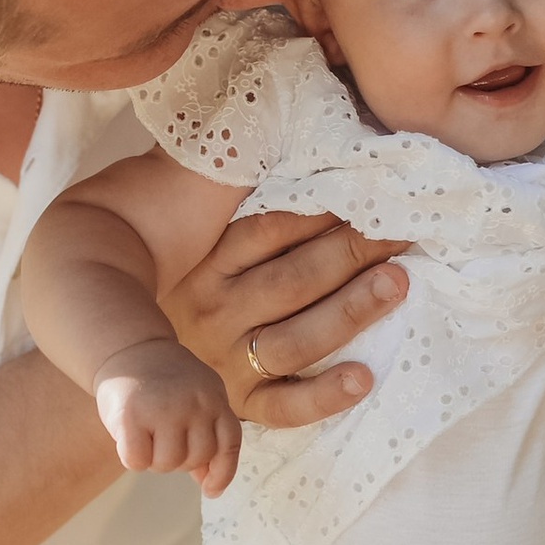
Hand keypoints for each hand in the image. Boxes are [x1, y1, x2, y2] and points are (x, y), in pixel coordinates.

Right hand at [93, 338, 242, 494]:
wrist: (129, 348)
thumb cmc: (163, 383)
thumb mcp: (195, 401)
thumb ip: (205, 436)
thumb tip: (209, 483)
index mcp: (214, 398)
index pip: (229, 444)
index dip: (222, 472)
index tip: (210, 490)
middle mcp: (195, 403)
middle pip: (195, 459)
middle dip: (177, 459)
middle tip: (161, 440)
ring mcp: (165, 408)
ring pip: (167, 463)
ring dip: (154, 460)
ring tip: (146, 436)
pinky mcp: (132, 415)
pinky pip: (137, 461)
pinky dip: (132, 458)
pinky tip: (128, 438)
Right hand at [163, 206, 410, 425]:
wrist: (145, 370)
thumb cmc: (188, 289)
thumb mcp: (195, 244)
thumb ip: (230, 201)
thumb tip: (272, 137)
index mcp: (207, 265)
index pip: (268, 231)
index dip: (320, 211)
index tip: (367, 192)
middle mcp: (215, 313)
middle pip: (291, 281)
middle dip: (350, 253)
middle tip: (399, 231)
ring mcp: (226, 363)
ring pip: (295, 339)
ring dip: (350, 310)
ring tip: (397, 283)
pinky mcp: (242, 406)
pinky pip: (286, 407)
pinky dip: (324, 396)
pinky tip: (364, 378)